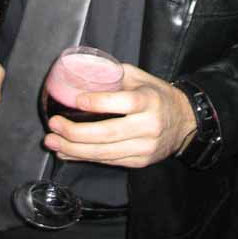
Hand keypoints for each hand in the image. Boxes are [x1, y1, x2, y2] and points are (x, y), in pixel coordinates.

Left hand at [43, 64, 196, 167]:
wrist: (185, 122)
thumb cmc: (157, 95)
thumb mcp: (141, 78)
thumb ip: (115, 76)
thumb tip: (83, 76)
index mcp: (150, 101)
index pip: (123, 103)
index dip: (99, 102)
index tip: (76, 100)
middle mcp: (148, 126)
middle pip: (108, 133)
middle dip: (76, 133)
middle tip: (53, 126)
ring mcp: (144, 148)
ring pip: (105, 152)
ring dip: (74, 149)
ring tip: (52, 142)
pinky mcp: (140, 162)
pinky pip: (109, 161)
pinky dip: (84, 158)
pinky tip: (67, 153)